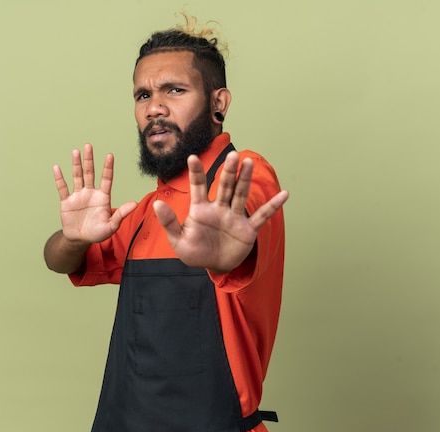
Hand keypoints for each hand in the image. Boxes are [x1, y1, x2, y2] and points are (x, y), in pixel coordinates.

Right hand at [54, 143, 136, 245]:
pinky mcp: (67, 201)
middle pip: (90, 173)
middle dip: (89, 160)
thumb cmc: (98, 233)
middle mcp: (90, 193)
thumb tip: (135, 203)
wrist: (80, 240)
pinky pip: (63, 188)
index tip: (110, 155)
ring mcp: (78, 196)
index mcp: (103, 197)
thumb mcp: (112, 225)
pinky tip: (57, 168)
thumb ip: (121, 213)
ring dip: (76, 164)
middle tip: (89, 146)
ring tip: (75, 151)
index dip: (108, 168)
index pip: (106, 179)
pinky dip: (59, 178)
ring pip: (77, 177)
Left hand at [153, 151, 288, 272]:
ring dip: (245, 180)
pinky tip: (284, 195)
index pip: (198, 187)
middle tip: (232, 155)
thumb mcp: (178, 241)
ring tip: (248, 163)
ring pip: (240, 195)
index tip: (192, 157)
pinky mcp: (247, 229)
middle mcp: (219, 208)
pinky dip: (272, 207)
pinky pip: (261, 216)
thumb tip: (156, 204)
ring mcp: (234, 217)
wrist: (214, 267)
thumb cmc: (195, 253)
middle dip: (228, 172)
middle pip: (224, 186)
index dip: (196, 173)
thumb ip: (169, 222)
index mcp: (200, 210)